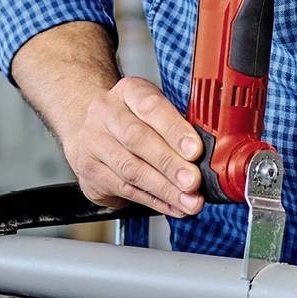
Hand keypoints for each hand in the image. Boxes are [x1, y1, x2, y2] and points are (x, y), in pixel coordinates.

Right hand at [59, 76, 204, 217]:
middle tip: (193, 181)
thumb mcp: (154, 109)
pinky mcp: (89, 172)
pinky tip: (173, 206)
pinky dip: (154, 201)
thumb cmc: (133, 118)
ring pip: (131, 170)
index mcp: (128, 91)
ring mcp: (93, 142)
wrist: (93, 129)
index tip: (195, 150)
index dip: (174, 130)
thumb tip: (207, 155)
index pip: (151, 107)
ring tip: (189, 201)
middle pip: (137, 139)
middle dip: (170, 164)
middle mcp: (105, 113)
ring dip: (165, 189)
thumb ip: (177, 126)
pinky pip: (126, 189)